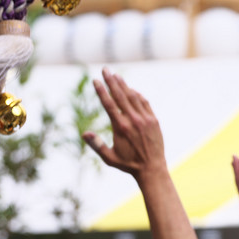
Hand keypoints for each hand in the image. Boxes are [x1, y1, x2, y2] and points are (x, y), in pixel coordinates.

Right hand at [83, 68, 165, 182]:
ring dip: (124, 85)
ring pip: (133, 96)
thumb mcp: (109, 158)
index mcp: (121, 128)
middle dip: (111, 81)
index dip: (101, 91)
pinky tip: (131, 90)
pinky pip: (144, 103)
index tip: (96, 81)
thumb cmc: (128, 165)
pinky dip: (137, 95)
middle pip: (120, 95)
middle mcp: (133, 120)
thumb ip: (96, 145)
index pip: (109, 104)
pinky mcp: (154, 120)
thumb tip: (84, 133)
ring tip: (116, 75)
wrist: (152, 169)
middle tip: (105, 69)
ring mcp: (145, 119)